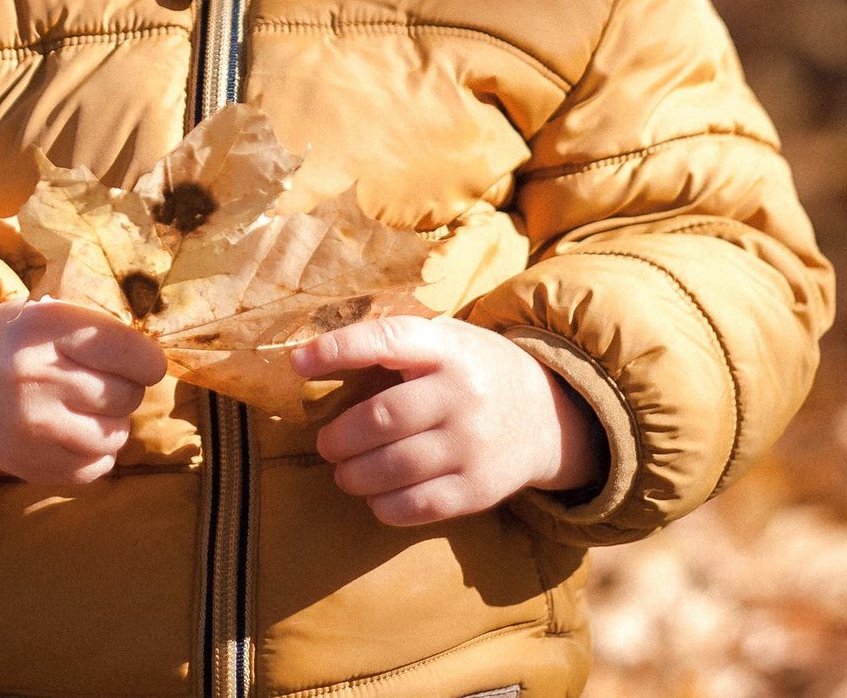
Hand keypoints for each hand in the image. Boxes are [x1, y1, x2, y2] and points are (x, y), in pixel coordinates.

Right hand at [0, 299, 167, 485]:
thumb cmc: (11, 344)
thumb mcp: (42, 314)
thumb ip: (94, 328)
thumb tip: (154, 357)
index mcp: (43, 328)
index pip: (127, 350)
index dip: (147, 359)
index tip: (145, 362)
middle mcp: (37, 378)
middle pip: (127, 394)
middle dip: (126, 388)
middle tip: (102, 382)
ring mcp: (33, 428)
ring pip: (116, 435)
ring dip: (112, 423)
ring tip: (86, 408)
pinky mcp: (32, 466)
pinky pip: (96, 467)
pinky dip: (95, 453)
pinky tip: (73, 433)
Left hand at [290, 315, 604, 525]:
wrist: (549, 415)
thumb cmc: (474, 371)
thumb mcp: (446, 340)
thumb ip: (394, 347)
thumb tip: (310, 362)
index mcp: (447, 347)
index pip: (386, 341)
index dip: (337, 350)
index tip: (297, 364)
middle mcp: (463, 392)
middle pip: (382, 418)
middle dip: (339, 437)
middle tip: (326, 443)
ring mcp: (474, 444)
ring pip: (394, 467)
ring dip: (353, 475)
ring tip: (344, 472)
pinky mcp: (480, 488)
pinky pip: (418, 506)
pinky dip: (384, 506)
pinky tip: (375, 496)